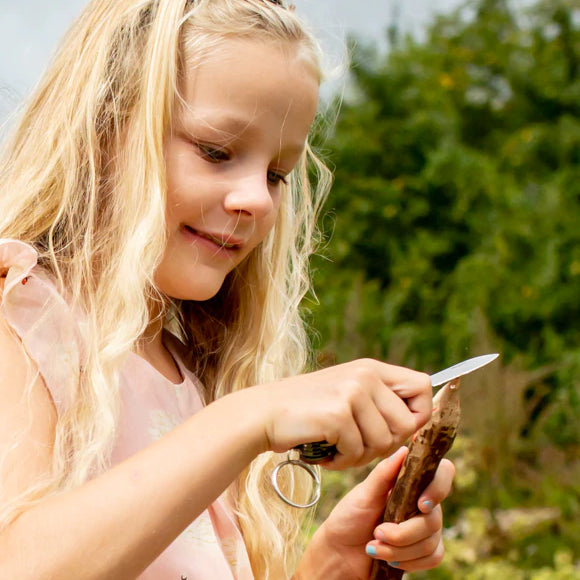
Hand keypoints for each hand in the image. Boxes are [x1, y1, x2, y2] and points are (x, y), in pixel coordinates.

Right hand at [256, 359, 431, 468]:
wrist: (263, 413)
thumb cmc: (307, 411)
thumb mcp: (347, 393)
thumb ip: (378, 401)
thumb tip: (417, 422)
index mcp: (372, 368)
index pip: (423, 386)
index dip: (419, 414)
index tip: (397, 431)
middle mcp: (366, 375)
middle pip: (408, 424)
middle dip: (385, 445)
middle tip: (356, 445)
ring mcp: (352, 392)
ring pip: (384, 443)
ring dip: (360, 456)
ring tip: (336, 447)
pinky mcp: (338, 413)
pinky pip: (358, 452)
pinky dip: (341, 461)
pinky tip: (323, 451)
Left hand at [300, 447, 454, 577]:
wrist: (340, 552)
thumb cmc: (350, 517)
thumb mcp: (363, 493)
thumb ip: (383, 473)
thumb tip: (405, 450)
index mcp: (409, 482)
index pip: (443, 473)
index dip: (439, 487)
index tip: (420, 504)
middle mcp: (421, 502)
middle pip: (434, 517)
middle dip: (403, 532)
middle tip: (377, 532)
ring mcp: (424, 527)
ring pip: (431, 541)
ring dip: (399, 549)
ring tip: (374, 546)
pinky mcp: (424, 551)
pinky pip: (434, 557)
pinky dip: (409, 561)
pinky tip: (389, 559)